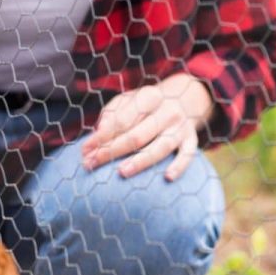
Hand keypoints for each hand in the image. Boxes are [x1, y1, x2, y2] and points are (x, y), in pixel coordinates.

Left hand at [80, 74, 213, 181]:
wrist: (187, 98)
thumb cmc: (148, 104)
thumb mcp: (130, 100)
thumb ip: (113, 113)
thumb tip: (99, 132)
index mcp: (149, 97)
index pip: (122, 119)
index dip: (101, 136)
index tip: (84, 150)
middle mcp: (167, 111)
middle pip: (137, 135)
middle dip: (112, 151)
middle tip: (91, 164)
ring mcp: (180, 127)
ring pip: (160, 147)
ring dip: (140, 161)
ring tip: (121, 172)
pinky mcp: (191, 140)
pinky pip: (188, 155)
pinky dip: (179, 166)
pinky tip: (167, 178)